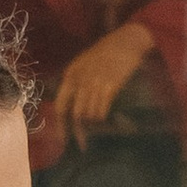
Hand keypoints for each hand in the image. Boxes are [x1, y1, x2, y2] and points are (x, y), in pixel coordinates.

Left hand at [51, 15, 159, 141]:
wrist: (126, 42)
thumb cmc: (106, 52)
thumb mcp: (84, 64)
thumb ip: (76, 82)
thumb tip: (72, 107)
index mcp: (71, 74)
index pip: (61, 105)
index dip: (60, 125)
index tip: (64, 140)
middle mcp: (80, 80)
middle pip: (75, 114)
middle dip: (78, 132)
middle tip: (82, 145)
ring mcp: (95, 83)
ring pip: (89, 114)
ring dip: (93, 123)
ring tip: (98, 124)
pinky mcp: (110, 86)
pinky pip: (101, 110)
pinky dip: (102, 116)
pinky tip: (105, 116)